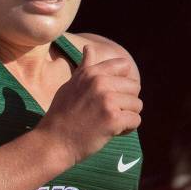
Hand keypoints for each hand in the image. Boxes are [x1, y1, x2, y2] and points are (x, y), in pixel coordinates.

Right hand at [37, 43, 141, 164]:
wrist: (53, 142)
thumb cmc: (61, 115)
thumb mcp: (70, 85)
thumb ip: (85, 68)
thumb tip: (88, 47)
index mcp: (91, 73)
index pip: (123, 65)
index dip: (122, 82)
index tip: (111, 95)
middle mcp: (99, 83)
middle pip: (134, 87)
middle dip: (126, 102)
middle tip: (108, 113)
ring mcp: (107, 100)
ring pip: (137, 105)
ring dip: (127, 116)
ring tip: (109, 123)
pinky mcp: (112, 119)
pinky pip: (136, 120)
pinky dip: (127, 129)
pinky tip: (112, 132)